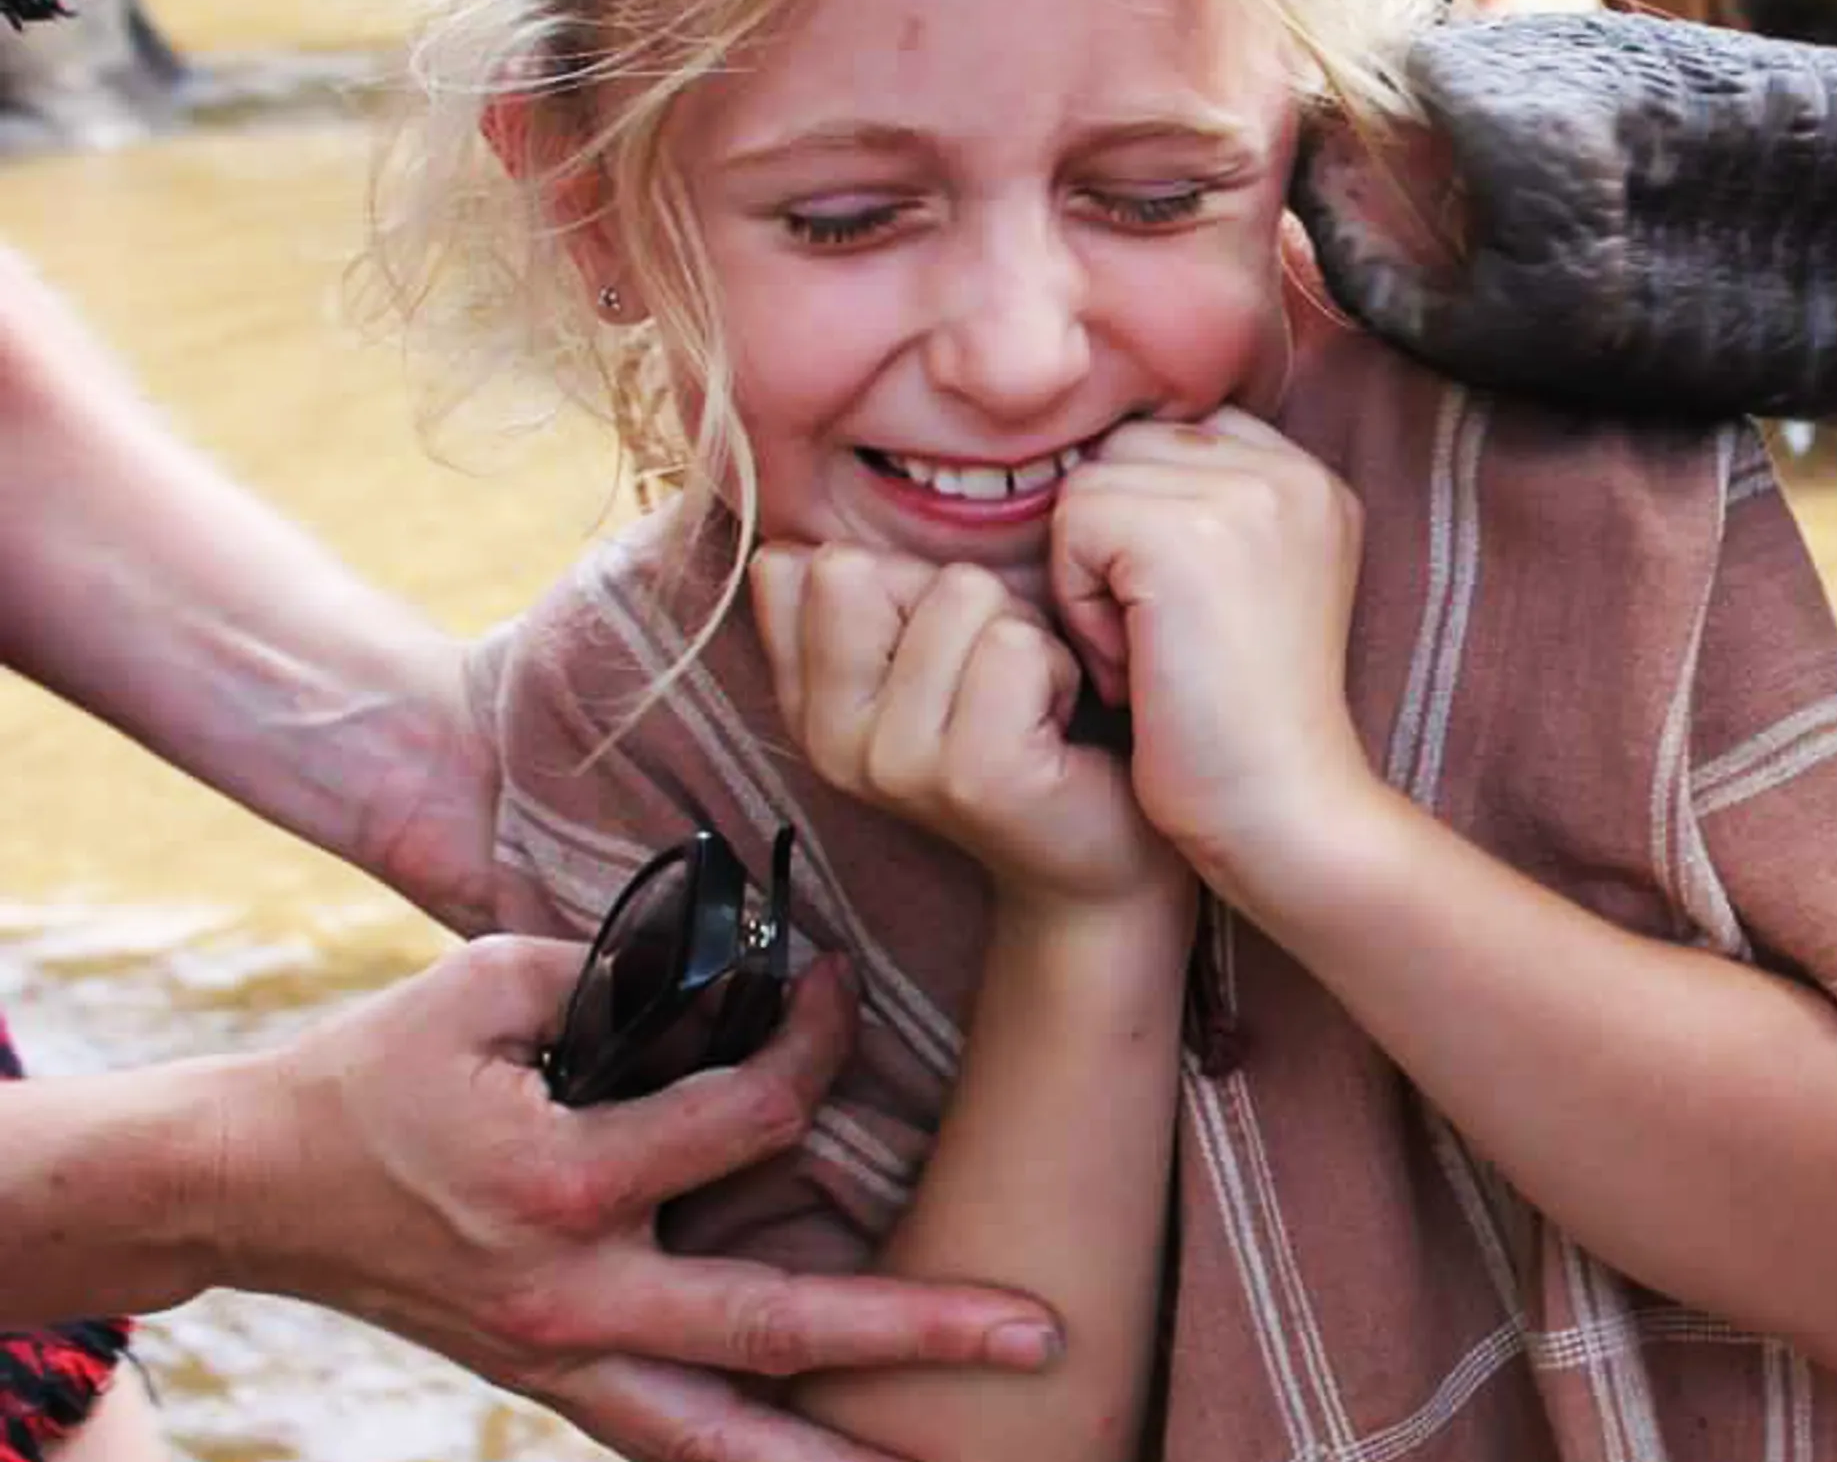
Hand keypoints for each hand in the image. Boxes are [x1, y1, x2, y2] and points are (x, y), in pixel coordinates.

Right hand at [225, 936, 1056, 1461]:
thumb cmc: (375, 1070)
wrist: (250, 1180)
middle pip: (776, 1329)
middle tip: (1036, 1334)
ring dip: (836, 1459)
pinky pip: (665, 1441)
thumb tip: (736, 972)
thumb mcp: (489, 984)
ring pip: (721, 1439)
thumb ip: (621, 977)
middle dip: (914, 1334)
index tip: (838, 987)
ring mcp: (563, 1359)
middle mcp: (576, 1293)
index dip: (815, 1041)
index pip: (751, 1117)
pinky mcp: (551, 1383)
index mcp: (566, 1182)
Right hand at [749, 545, 1179, 914]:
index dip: (896, 581)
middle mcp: (831, 739)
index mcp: (804, 706)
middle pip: (875, 568)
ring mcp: (897, 761)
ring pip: (962, 594)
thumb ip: (851, 604)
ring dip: (1019, 632)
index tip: (931, 651)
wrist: (1086, 856)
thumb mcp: (916, 657)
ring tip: (1025, 699)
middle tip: (990, 676)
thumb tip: (790, 550)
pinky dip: (1054, 665)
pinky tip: (1053, 723)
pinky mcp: (974, 772)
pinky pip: (1015, 644)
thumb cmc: (1012, 729)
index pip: (805, 568)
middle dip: (955, 599)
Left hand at [1047, 406, 1375, 887]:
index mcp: (1316, 483)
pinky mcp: (1188, 534)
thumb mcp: (1250, 593)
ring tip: (1148, 655)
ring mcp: (1247, 495)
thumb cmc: (1244, 726)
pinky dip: (1080, 602)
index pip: (1178, 437)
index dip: (1145, 519)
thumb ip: (1204, 514)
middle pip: (1129, 450)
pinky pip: (1074, 524)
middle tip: (1162, 641)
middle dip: (1115, 541)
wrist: (1280, 811)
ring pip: (1094, 483)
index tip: (1181, 615)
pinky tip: (1133, 664)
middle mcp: (1295, 471)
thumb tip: (1098, 469)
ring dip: (1091, 573)